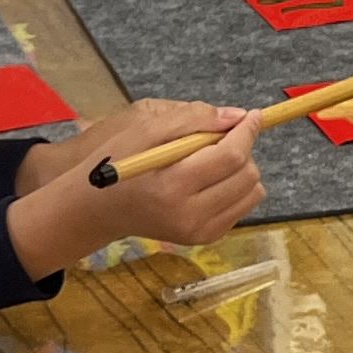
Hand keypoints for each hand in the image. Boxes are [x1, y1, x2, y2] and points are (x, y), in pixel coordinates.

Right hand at [8, 104, 263, 276]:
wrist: (99, 208)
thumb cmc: (117, 162)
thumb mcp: (145, 129)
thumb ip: (192, 119)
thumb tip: (237, 115)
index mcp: (172, 186)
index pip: (230, 156)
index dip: (246, 131)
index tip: (253, 114)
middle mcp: (190, 215)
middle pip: (246, 175)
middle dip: (242, 149)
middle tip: (220, 137)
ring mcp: (199, 232)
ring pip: (252, 192)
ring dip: (242, 169)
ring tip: (212, 160)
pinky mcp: (205, 238)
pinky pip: (243, 207)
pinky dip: (235, 188)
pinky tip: (209, 180)